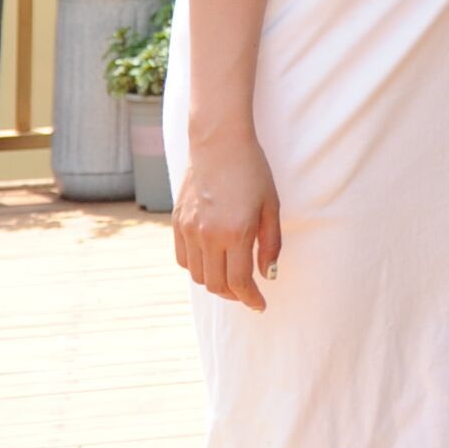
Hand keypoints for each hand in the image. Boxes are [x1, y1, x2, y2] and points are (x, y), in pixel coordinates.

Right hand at [173, 128, 282, 309]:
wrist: (218, 143)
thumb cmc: (252, 171)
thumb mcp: (271, 206)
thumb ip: (270, 243)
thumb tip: (267, 275)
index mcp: (235, 232)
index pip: (238, 282)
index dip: (250, 298)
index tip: (260, 304)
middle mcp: (208, 235)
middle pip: (216, 285)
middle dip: (234, 295)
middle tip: (247, 292)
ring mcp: (188, 230)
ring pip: (197, 276)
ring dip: (214, 283)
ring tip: (230, 278)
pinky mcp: (177, 223)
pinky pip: (184, 259)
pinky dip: (197, 268)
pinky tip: (211, 261)